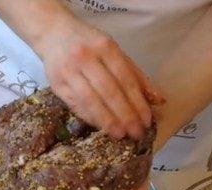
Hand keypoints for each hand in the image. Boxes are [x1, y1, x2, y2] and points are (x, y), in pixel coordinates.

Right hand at [33, 14, 163, 139]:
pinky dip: (91, 118)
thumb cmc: (89, 44)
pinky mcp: (56, 84)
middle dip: (125, 115)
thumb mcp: (115, 52)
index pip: (125, 79)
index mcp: (105, 47)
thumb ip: (136, 75)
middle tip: (136, 133)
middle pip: (109, 91)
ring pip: (91, 100)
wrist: (53, 33)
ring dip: (107, 120)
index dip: (137, 102)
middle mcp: (85, 57)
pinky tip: (102, 127)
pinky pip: (76, 105)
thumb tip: (159, 99)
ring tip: (120, 134)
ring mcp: (68, 71)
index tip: (146, 120)